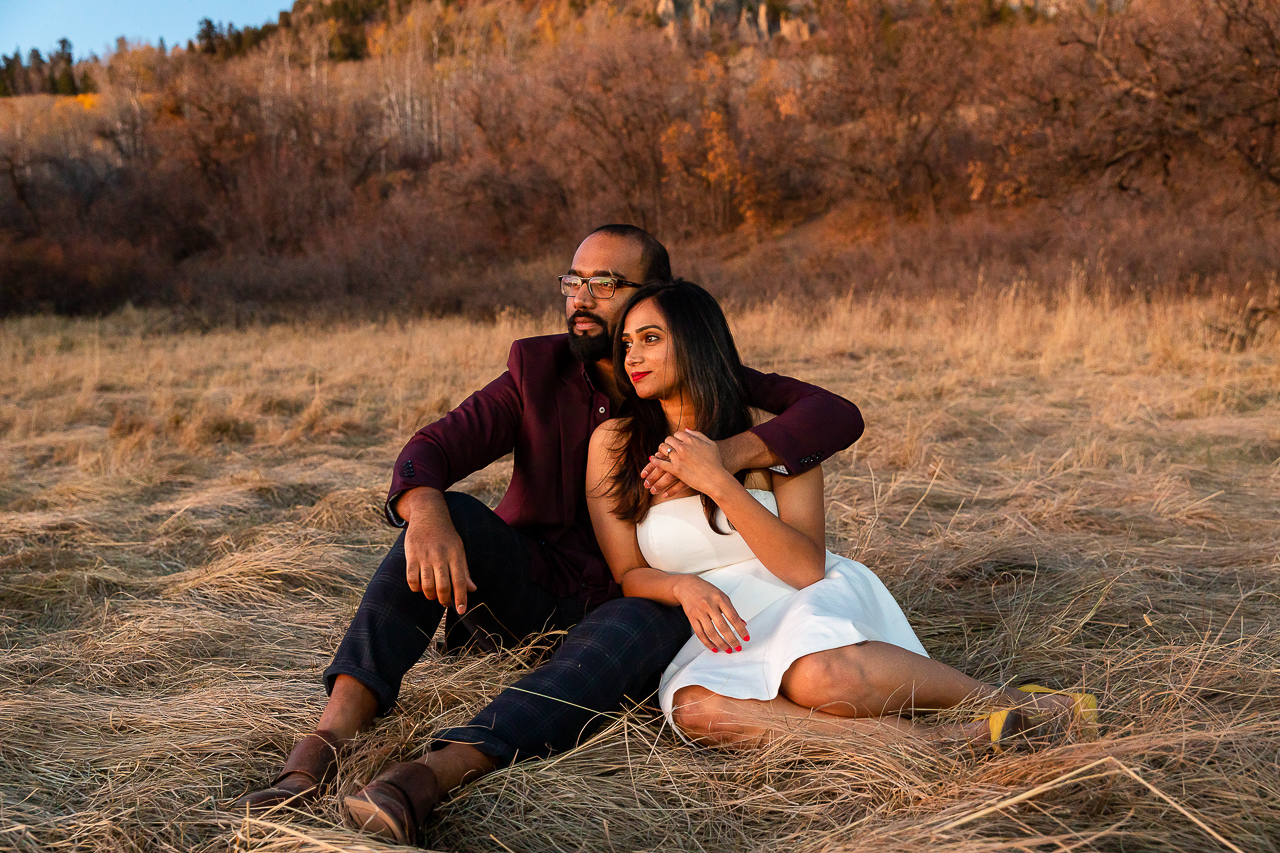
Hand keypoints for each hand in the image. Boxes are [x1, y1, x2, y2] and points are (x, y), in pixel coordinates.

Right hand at [399, 488, 477, 612]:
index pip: (459, 581)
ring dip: (430, 595)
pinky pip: (411, 578)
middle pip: (443, 586)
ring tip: (433, 596)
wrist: (429, 514)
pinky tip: (419, 587)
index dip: (461, 598)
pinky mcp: (411, 555)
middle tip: (445, 603)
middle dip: (445, 600)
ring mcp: (425, 556)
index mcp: (455, 555)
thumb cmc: (446, 536)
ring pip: (427, 585)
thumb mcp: (459, 549)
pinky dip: (415, 587)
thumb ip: (464, 570)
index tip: (462, 610)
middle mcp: (441, 556)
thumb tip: (472, 589)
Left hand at [645, 429, 734, 498]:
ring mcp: (678, 458)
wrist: (716, 479)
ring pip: (662, 449)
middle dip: (667, 443)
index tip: (675, 442)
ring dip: (660, 451)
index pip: (677, 434)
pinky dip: (655, 461)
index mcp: (691, 439)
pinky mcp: (675, 469)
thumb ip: (698, 435)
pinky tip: (653, 460)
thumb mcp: (710, 444)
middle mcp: (683, 446)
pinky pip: (660, 463)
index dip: (675, 438)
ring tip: (660, 454)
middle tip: (666, 448)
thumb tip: (686, 429)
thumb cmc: (716, 462)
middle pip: (668, 440)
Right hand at [672, 575, 749, 652]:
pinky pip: (700, 633)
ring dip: (720, 644)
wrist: (687, 586)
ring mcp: (699, 612)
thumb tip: (743, 624)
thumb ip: (732, 610)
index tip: (746, 638)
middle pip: (722, 626)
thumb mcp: (722, 597)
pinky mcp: (692, 617)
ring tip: (728, 649)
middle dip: (731, 639)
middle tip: (738, 648)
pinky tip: (714, 648)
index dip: (740, 629)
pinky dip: (708, 643)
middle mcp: (709, 605)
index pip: (733, 616)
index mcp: (720, 599)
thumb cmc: (707, 591)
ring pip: (711, 632)